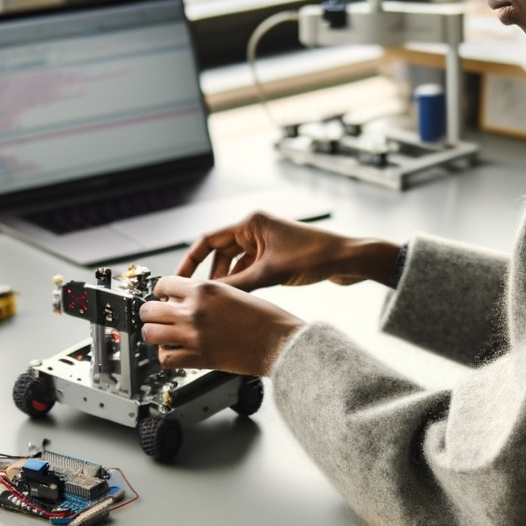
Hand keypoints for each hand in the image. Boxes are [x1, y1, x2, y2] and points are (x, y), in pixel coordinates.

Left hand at [139, 275, 304, 374]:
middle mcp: (194, 310)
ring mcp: (193, 335)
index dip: (161, 291)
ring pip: (150, 333)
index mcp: (204, 289)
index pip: (163, 284)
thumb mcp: (233, 292)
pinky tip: (174, 351)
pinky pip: (165, 357)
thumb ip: (206, 293)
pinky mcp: (198, 358)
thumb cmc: (266, 318)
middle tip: (157, 317)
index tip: (163, 297)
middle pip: (149, 309)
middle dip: (151, 313)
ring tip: (161, 335)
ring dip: (153, 333)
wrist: (281, 342)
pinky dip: (165, 355)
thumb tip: (186, 298)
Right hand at [176, 211, 399, 290]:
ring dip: (229, 282)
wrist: (348, 260)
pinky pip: (250, 270)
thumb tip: (210, 297)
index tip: (177, 279)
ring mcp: (266, 243)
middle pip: (220, 254)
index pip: (208, 240)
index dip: (190, 260)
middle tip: (200, 298)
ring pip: (235, 265)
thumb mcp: (270, 273)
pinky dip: (244, 284)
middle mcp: (256, 230)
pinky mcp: (276, 257)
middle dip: (210, 276)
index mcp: (251, 223)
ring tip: (221, 302)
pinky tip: (241, 300)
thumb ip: (239, 285)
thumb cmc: (315, 256)